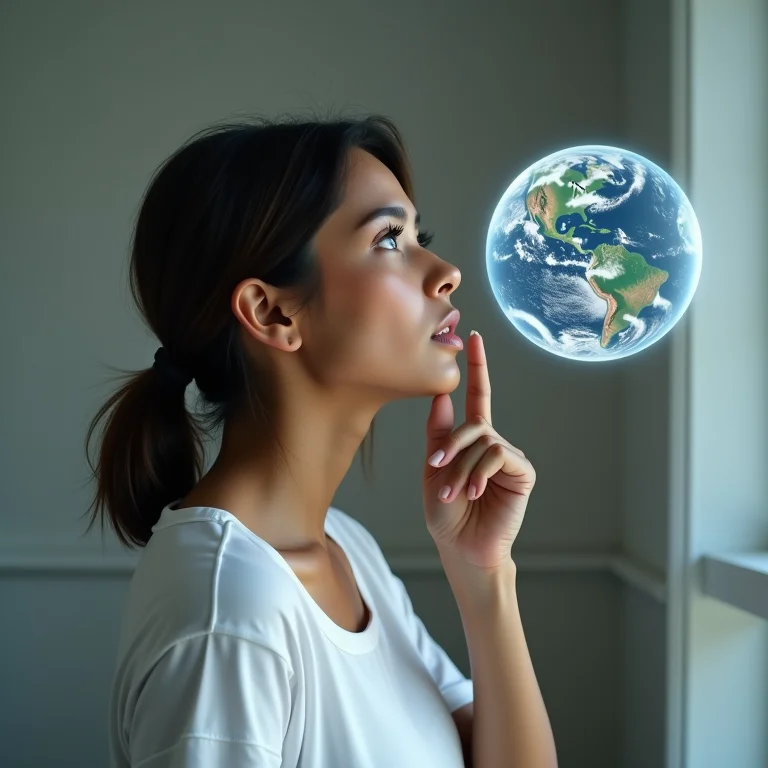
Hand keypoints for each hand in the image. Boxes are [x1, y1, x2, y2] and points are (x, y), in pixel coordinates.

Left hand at [422, 331, 536, 570]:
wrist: (461, 547)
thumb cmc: (445, 513)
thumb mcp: (434, 468)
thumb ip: (439, 432)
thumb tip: (441, 394)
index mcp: (472, 440)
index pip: (476, 396)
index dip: (476, 367)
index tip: (473, 336)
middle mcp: (493, 443)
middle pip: (474, 423)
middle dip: (451, 445)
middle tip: (436, 466)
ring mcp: (510, 457)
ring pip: (483, 440)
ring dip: (461, 466)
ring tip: (454, 492)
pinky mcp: (523, 472)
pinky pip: (498, 454)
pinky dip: (480, 472)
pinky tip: (474, 493)